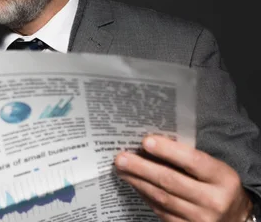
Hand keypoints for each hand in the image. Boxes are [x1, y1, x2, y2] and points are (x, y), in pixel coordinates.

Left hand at [114, 135, 251, 220]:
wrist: (235, 219)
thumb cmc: (218, 186)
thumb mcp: (214, 169)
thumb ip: (188, 158)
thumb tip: (150, 145)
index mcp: (223, 178)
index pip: (193, 161)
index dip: (168, 151)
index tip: (145, 141)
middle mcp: (214, 201)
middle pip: (170, 181)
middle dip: (141, 168)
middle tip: (120, 158)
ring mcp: (201, 219)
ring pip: (161, 198)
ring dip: (137, 182)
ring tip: (121, 169)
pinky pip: (161, 211)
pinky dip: (145, 196)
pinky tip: (134, 184)